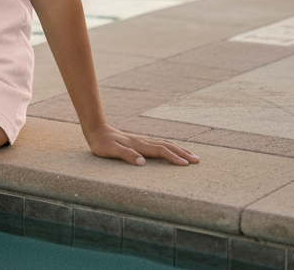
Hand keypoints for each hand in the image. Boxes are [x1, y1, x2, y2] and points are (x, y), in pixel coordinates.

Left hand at [85, 123, 200, 165]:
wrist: (96, 129)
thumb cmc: (102, 143)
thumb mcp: (111, 151)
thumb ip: (126, 155)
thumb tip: (142, 162)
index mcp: (139, 145)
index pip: (160, 151)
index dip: (173, 157)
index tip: (186, 164)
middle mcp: (143, 141)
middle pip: (167, 146)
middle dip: (183, 153)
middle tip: (197, 160)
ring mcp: (142, 140)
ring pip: (165, 144)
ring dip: (179, 149)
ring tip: (191, 155)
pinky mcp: (140, 141)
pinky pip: (160, 144)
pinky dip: (170, 147)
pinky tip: (173, 150)